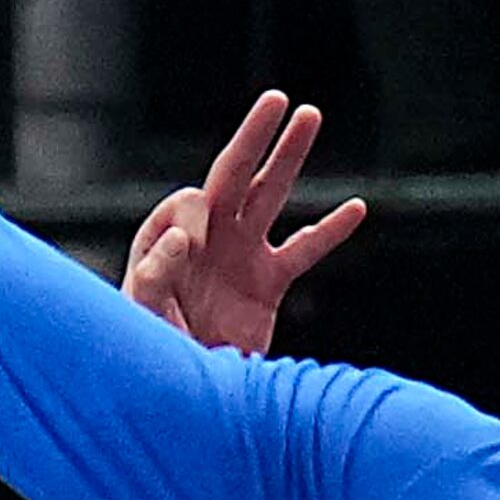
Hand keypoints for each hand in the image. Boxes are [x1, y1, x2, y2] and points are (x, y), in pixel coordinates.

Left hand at [120, 92, 365, 353]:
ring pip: (270, 196)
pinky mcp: (268, 283)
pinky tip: (357, 208)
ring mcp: (239, 256)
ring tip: (309, 115)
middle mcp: (204, 240)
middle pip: (231, 176)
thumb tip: (183, 237)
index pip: (189, 205)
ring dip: (289, 158)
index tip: (193, 248)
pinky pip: (304, 249)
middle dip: (253, 137)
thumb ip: (154, 277)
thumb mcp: (142, 317)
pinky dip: (330, 230)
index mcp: (166, 242)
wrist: (187, 399)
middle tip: (276, 100)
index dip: (194, 216)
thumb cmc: (153, 357)